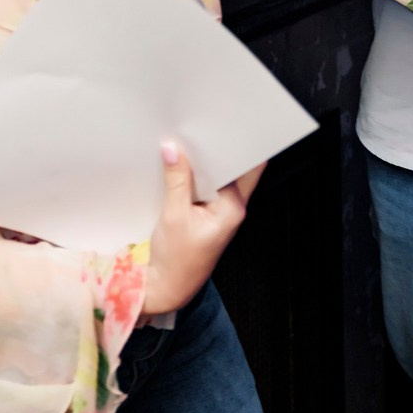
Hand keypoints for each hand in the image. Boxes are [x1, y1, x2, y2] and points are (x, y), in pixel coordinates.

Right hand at [142, 143, 265, 315]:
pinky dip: (193, 175)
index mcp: (233, 208)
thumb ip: (176, 180)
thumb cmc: (176, 260)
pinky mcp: (205, 214)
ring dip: (203, 162)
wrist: (165, 288)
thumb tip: (173, 148)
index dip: (241, 145)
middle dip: (217, 149)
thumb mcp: (174, 215)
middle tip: (202, 126)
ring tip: (188, 140)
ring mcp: (219, 211)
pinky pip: (203, 187)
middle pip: (231, 169)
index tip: (230, 124)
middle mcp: (231, 208)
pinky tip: (180, 163)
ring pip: (216, 177)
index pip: (247, 168)